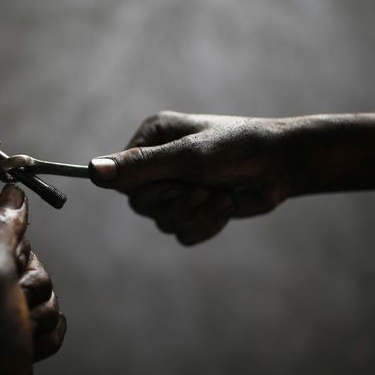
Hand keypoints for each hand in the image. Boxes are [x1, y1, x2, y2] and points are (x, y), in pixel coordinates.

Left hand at [0, 185, 66, 374]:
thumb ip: (3, 227)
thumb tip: (13, 189)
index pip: (1, 224)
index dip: (17, 245)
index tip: (12, 267)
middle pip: (29, 257)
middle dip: (34, 285)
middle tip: (15, 305)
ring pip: (44, 288)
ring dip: (40, 313)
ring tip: (20, 332)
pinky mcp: (13, 327)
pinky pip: (48, 315)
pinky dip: (44, 332)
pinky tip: (26, 347)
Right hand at [90, 111, 295, 244]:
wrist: (283, 165)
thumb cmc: (239, 148)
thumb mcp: (188, 156)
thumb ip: (140, 167)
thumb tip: (91, 171)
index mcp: (151, 140)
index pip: (123, 180)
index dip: (150, 189)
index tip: (179, 181)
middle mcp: (158, 163)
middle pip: (141, 205)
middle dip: (178, 203)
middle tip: (205, 187)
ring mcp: (176, 188)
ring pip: (162, 222)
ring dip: (196, 214)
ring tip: (221, 194)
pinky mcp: (194, 210)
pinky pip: (182, 234)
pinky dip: (206, 226)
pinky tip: (226, 205)